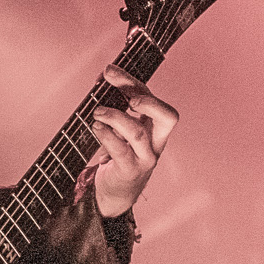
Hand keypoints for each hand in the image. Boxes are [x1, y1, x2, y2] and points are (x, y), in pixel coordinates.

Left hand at [89, 64, 178, 216]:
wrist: (115, 192)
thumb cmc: (118, 155)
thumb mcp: (119, 129)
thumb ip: (115, 106)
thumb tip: (101, 80)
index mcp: (156, 126)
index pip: (152, 98)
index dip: (133, 82)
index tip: (110, 71)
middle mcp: (156, 141)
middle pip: (168, 116)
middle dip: (147, 100)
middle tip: (127, 97)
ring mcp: (146, 157)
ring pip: (137, 133)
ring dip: (115, 117)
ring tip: (97, 112)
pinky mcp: (131, 170)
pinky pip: (121, 150)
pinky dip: (106, 135)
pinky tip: (96, 127)